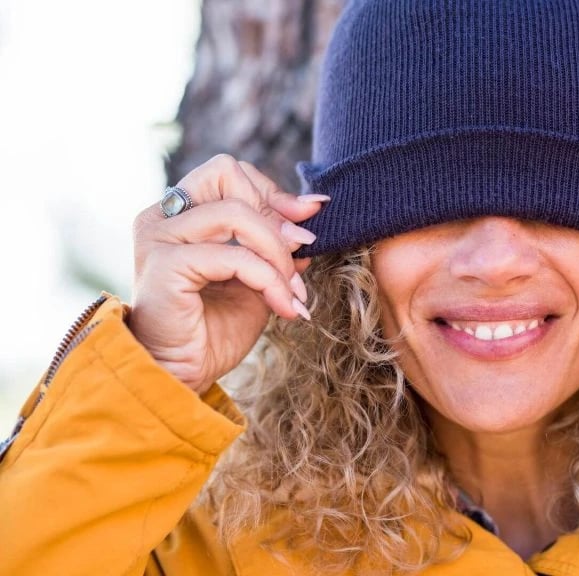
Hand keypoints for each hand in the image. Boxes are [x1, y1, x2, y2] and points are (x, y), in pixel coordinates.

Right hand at [129, 154, 328, 394]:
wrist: (182, 376)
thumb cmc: (213, 330)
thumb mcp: (258, 278)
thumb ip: (276, 244)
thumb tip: (312, 210)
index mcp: (180, 214)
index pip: (229, 173)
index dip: (273, 191)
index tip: (312, 214)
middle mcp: (162, 217)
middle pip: (227, 174)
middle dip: (276, 214)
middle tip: (304, 250)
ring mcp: (159, 238)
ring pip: (237, 214)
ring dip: (278, 253)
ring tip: (294, 291)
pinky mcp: (165, 264)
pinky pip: (235, 256)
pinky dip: (269, 279)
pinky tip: (284, 306)